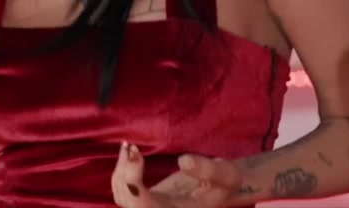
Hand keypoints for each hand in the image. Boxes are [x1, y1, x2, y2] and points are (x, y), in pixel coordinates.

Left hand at [112, 144, 241, 207]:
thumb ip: (211, 171)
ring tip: (130, 146)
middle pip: (128, 202)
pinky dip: (122, 171)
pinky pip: (123, 189)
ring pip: (121, 195)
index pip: (144, 207)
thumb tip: (184, 161)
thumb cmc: (225, 184)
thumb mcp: (227, 176)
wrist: (219, 188)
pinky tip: (130, 152)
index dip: (133, 186)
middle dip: (125, 174)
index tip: (136, 155)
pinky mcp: (144, 199)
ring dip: (121, 169)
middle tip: (132, 148)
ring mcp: (149, 207)